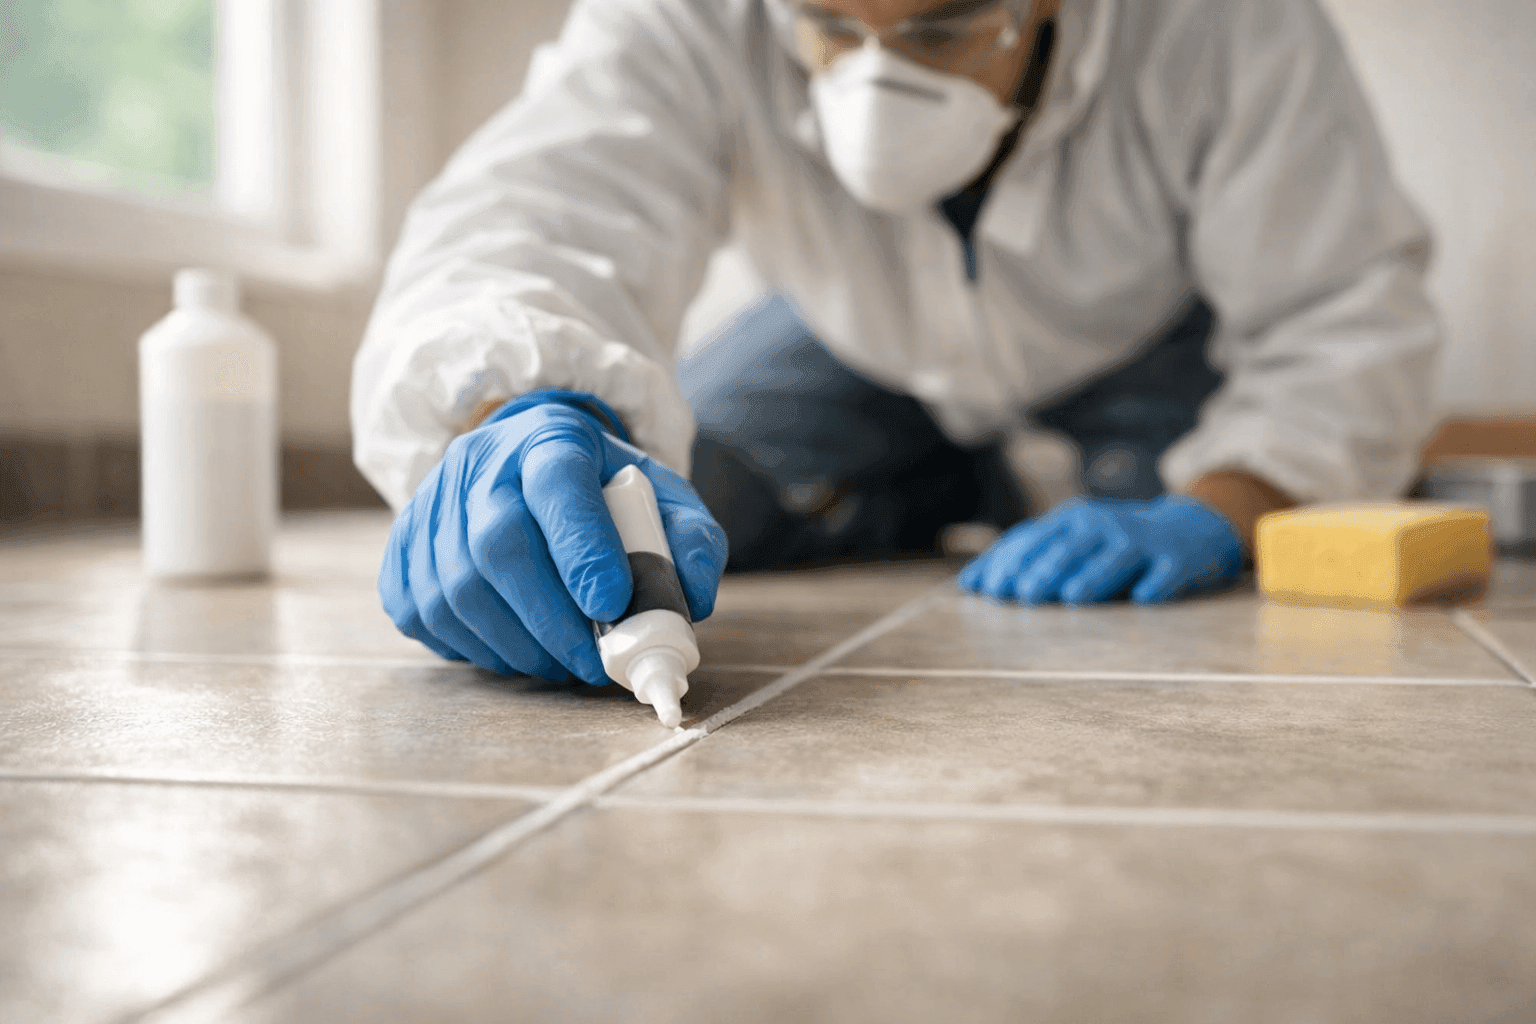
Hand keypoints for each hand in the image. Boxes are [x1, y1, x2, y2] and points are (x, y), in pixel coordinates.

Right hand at [380, 396, 727, 681]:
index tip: (613, 605)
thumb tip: (690, 598)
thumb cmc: (601, 492)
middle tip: (592, 664)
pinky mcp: (401, 549)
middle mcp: (478, 462)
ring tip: (561, 664)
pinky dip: (474, 647)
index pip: (558, 482)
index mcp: (549, 437)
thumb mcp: (659, 497)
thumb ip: (689, 540)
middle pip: (498, 544)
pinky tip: (515, 651)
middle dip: (550, 619)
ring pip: (457, 589)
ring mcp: (430, 505)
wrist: (525, 469)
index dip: (582, 547)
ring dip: (516, 645)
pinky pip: (424, 613)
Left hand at [958, 495, 1243, 604]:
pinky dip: (1156, 584)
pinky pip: (1166, 573)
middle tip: (1023, 594)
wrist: (1187, 532)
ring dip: (1094, 576)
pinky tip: (1143, 597)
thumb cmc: (1113, 544)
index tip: (987, 589)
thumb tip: (969, 584)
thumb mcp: (1071, 542)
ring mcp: (1143, 541)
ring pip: (1116, 557)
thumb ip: (1026, 559)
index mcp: (1074, 519)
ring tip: (1072, 597)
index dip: (1011, 561)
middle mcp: (1105, 525)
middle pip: (1072, 547)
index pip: (1036, 538)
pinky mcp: (1177, 560)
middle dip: (1046, 569)